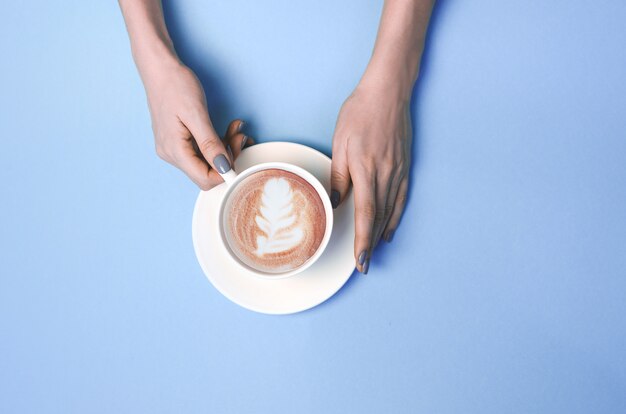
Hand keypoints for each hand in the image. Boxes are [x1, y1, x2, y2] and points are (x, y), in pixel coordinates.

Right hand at [143, 62, 252, 188]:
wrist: (160, 68)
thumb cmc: (175, 85)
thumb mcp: (197, 114)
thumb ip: (210, 144)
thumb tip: (224, 168)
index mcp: (173, 150)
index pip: (204, 179)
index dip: (225, 172)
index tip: (239, 152)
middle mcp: (171, 154)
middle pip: (206, 172)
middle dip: (228, 158)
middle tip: (239, 136)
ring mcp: (173, 148)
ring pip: (206, 161)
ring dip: (225, 148)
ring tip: (235, 129)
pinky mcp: (178, 141)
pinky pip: (202, 151)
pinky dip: (217, 142)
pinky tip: (227, 130)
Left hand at [330, 84, 411, 273]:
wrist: (388, 92)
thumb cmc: (360, 113)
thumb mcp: (340, 141)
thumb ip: (340, 174)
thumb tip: (337, 200)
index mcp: (366, 169)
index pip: (365, 213)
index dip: (363, 240)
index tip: (360, 260)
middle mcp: (386, 174)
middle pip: (378, 217)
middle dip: (370, 244)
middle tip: (364, 266)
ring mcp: (398, 172)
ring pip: (389, 211)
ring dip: (380, 234)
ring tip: (372, 253)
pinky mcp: (405, 167)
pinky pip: (402, 198)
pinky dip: (395, 217)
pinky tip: (388, 230)